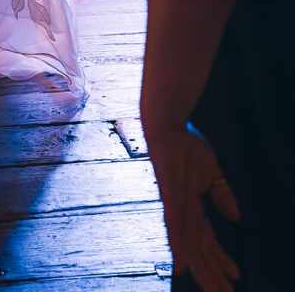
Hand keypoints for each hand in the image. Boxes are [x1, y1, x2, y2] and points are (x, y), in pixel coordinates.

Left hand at [147, 126, 240, 290]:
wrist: (169, 127)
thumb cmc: (186, 148)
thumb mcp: (212, 173)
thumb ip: (221, 195)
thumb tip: (234, 218)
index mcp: (193, 208)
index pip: (208, 241)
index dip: (219, 259)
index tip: (234, 277)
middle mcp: (182, 213)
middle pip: (198, 250)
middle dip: (211, 272)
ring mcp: (174, 205)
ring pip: (188, 245)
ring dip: (200, 267)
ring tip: (209, 288)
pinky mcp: (169, 195)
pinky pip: (173, 224)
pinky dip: (178, 245)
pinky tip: (182, 264)